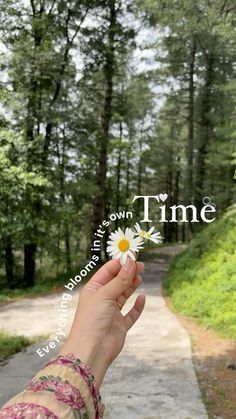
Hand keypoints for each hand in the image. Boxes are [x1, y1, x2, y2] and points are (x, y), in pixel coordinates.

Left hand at [59, 257, 144, 385]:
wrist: (92, 350)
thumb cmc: (92, 320)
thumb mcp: (106, 294)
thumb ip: (120, 279)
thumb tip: (131, 263)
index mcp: (93, 289)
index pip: (108, 271)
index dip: (120, 263)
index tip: (133, 256)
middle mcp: (102, 299)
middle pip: (117, 281)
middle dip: (128, 273)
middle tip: (141, 266)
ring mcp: (111, 312)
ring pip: (124, 295)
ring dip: (132, 286)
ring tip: (140, 277)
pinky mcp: (120, 325)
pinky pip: (131, 313)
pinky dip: (137, 306)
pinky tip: (142, 298)